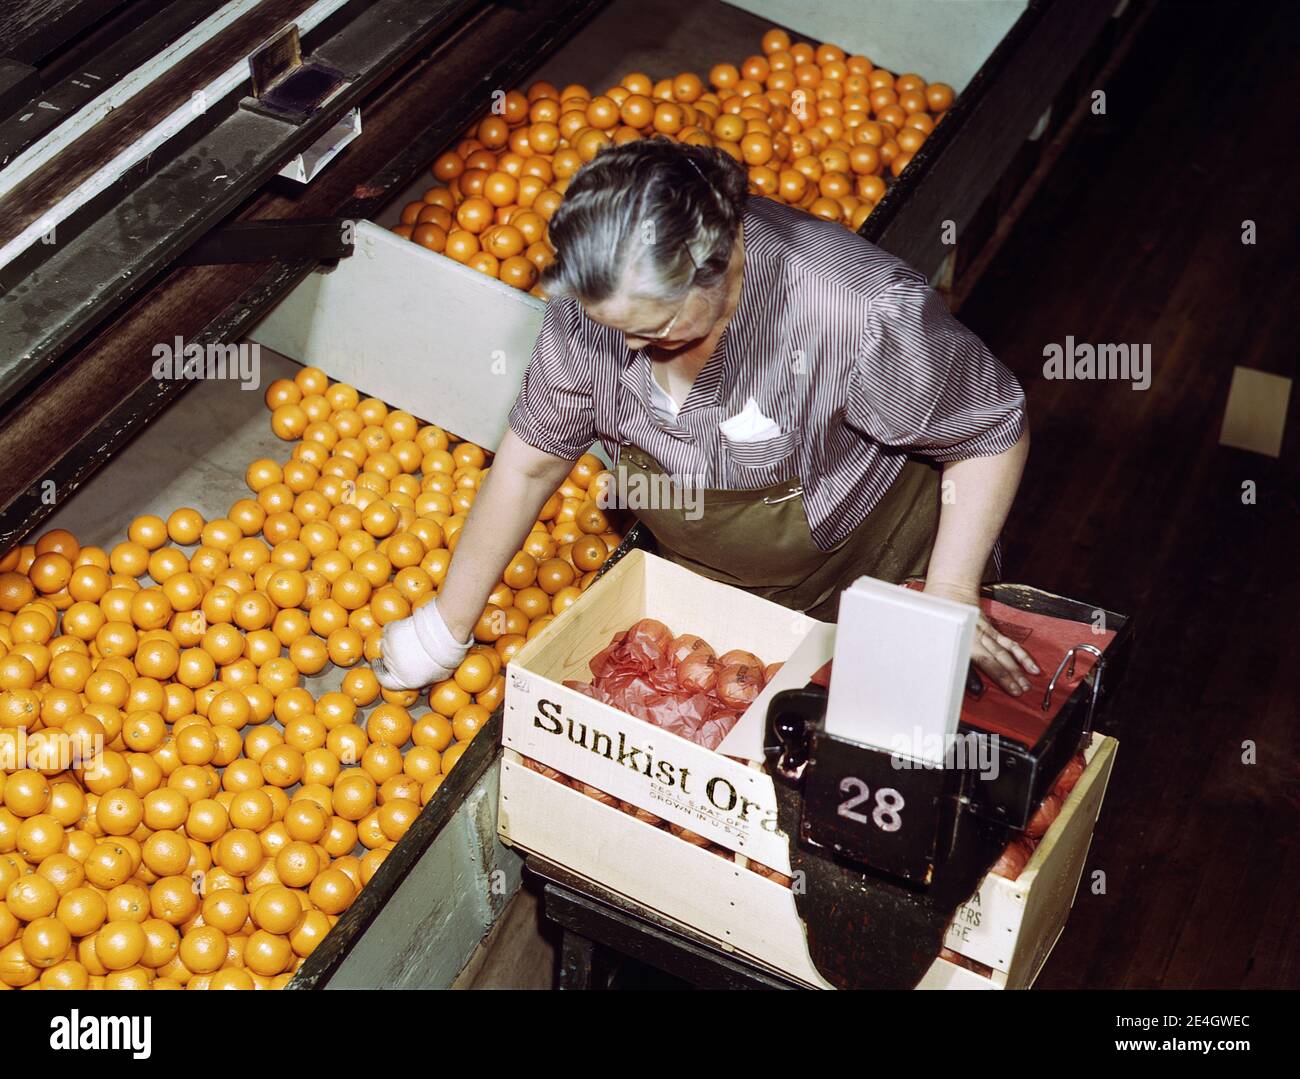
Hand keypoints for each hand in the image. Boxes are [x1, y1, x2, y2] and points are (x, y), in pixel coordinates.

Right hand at [373, 598, 470, 690]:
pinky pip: (387, 632)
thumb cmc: (446, 656)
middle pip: (386, 663)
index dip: (383, 675)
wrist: (444, 633)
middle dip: (394, 658)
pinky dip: (393, 630)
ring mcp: (390, 648)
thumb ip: (427, 683)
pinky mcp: (390, 632)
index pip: (385, 681)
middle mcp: (393, 666)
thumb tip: (422, 690)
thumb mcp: (441, 676)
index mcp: (405, 680)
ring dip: (393, 644)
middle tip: (406, 650)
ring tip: (409, 639)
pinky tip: (404, 629)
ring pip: (386, 647)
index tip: (383, 669)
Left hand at [922, 581, 1040, 696]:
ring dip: (1018, 669)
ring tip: (1028, 684)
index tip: (1010, 689)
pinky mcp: (992, 630)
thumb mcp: (939, 639)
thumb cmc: (941, 617)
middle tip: (1022, 692)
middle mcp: (979, 638)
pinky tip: (1031, 666)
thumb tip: (973, 686)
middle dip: (1012, 677)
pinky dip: (1021, 655)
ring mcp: (988, 634)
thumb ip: (956, 663)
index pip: (987, 663)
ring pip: (1006, 653)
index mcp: (966, 641)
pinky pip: (1009, 644)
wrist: (950, 591)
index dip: (1000, 677)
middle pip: (999, 660)